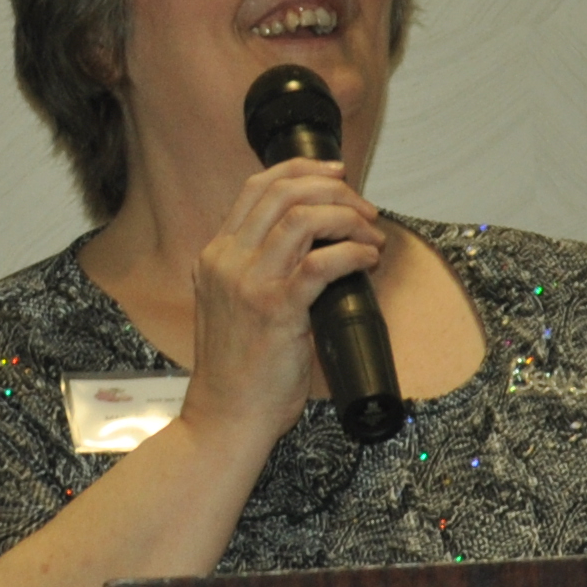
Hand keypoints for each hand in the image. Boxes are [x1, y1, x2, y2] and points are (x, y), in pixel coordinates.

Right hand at [180, 155, 384, 444]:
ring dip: (347, 218)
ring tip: (371, 235)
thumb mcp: (233, 306)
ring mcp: (247, 282)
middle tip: (363, 208)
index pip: (256, 187)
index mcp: (216, 255)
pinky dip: (353, 252)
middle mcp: (226, 260)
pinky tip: (368, 260)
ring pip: (302, 217)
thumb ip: (258, 272)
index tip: (336, 174)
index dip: (302, 170)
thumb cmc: (239, 371)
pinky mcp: (275, 309)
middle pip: (283, 192)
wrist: (225, 417)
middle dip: (334, 189)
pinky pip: (320, 262)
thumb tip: (315, 246)